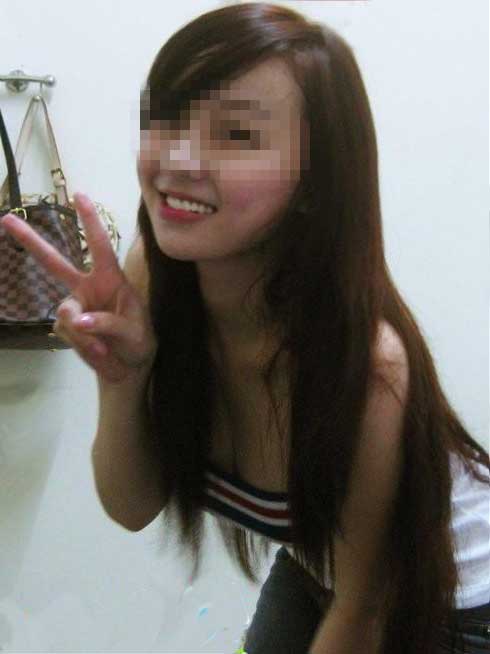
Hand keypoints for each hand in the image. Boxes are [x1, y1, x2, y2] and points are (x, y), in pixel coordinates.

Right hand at [1, 193, 157, 383]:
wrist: (130, 366)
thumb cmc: (138, 341)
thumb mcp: (133, 332)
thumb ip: (107, 323)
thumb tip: (78, 320)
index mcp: (111, 279)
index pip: (100, 246)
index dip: (90, 221)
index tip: (79, 195)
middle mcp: (88, 288)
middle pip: (55, 262)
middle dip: (31, 242)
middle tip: (6, 219)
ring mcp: (75, 307)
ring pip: (66, 314)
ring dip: (85, 336)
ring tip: (104, 350)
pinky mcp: (67, 327)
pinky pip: (67, 333)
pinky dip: (83, 346)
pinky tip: (99, 353)